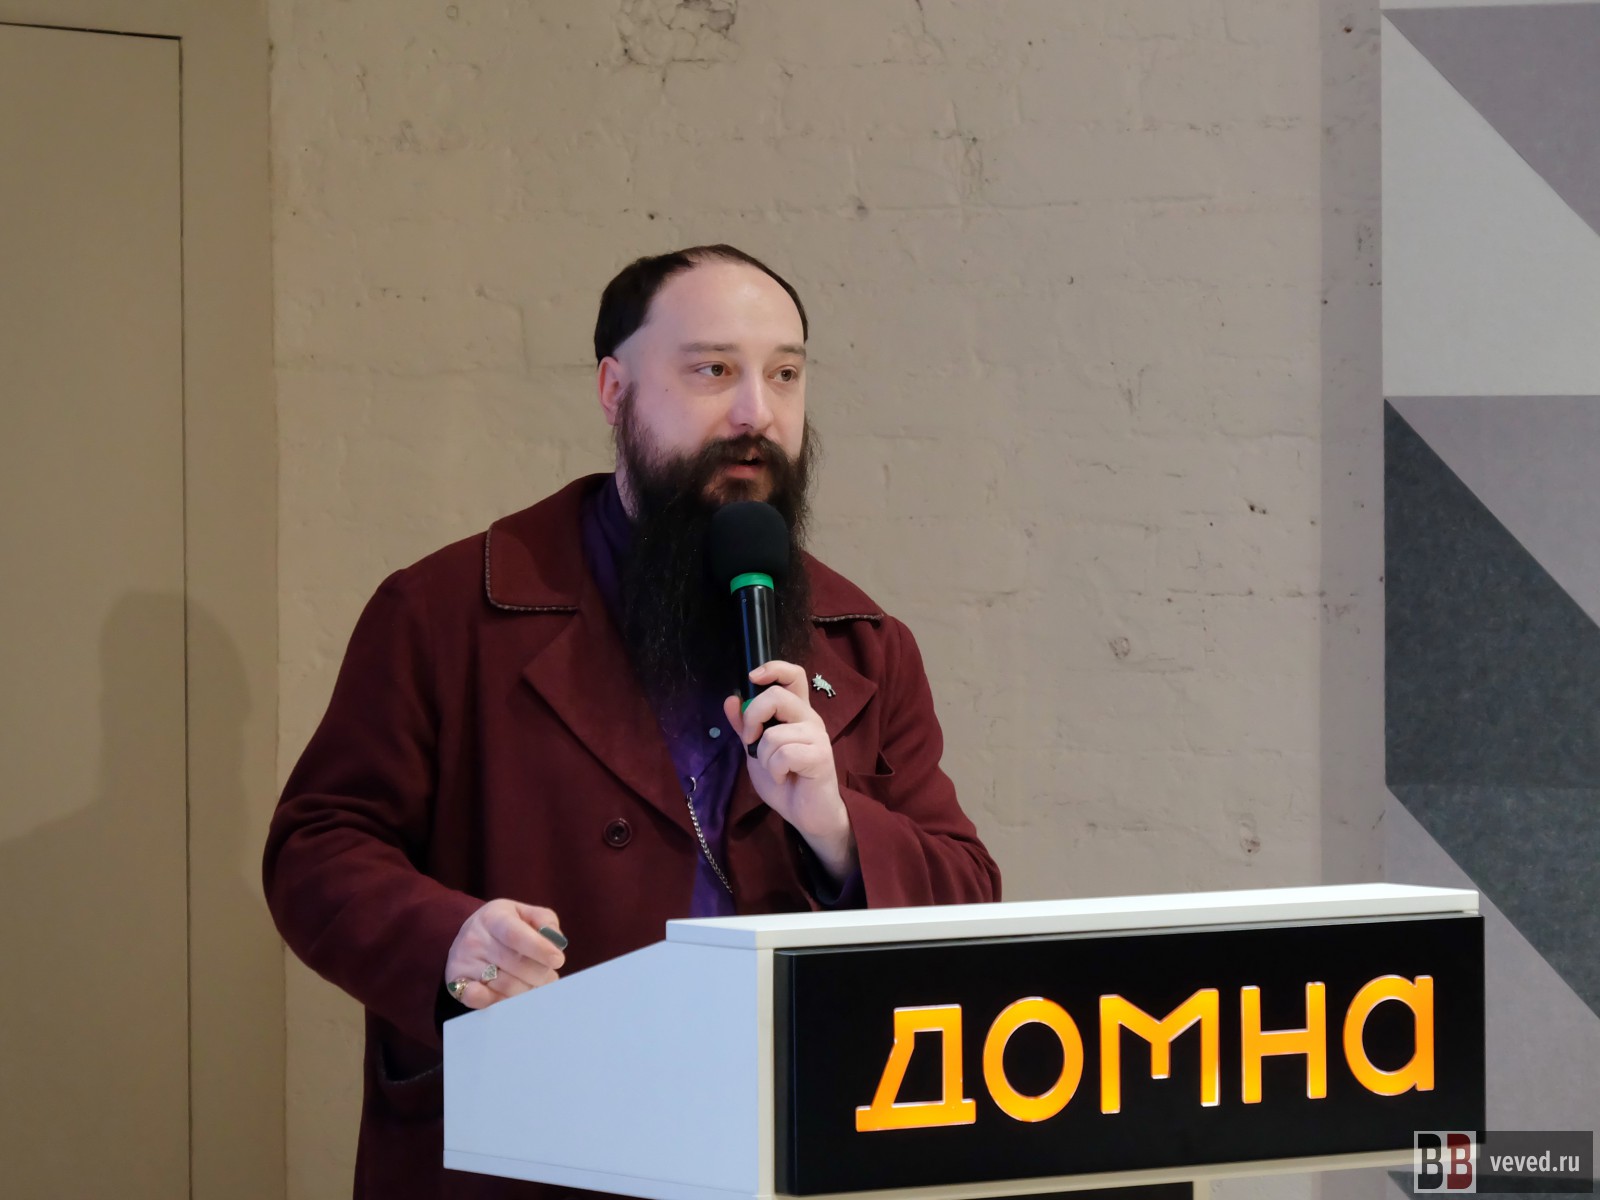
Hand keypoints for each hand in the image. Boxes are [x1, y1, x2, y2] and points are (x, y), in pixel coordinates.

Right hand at [444, 900, 565, 1009]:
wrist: (470, 935)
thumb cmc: (506, 925)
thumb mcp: (524, 913)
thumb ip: (545, 921)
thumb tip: (556, 941)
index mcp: (493, 917)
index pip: (516, 935)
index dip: (539, 949)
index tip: (558, 959)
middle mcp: (474, 938)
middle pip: (514, 964)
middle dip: (540, 974)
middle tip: (550, 977)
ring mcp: (462, 961)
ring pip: (503, 984)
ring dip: (527, 989)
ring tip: (535, 985)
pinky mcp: (456, 982)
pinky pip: (480, 998)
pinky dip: (500, 1001)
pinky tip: (512, 996)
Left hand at [723, 660, 856, 880]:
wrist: (806, 815)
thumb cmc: (785, 781)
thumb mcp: (757, 752)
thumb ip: (745, 727)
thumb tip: (731, 700)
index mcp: (795, 713)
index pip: (793, 675)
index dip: (773, 668)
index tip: (753, 678)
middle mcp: (809, 718)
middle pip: (777, 695)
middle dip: (752, 719)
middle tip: (751, 742)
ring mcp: (817, 736)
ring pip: (774, 734)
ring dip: (765, 758)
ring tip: (776, 770)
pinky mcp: (821, 756)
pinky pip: (784, 755)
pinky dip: (776, 771)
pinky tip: (785, 778)